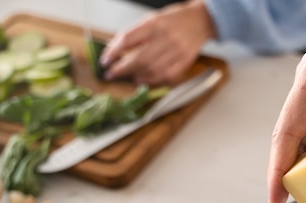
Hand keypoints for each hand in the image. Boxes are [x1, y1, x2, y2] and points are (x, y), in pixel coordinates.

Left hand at [100, 0, 214, 85]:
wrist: (200, 21)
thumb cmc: (174, 20)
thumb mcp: (151, 19)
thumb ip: (134, 34)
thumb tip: (114, 49)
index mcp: (154, 24)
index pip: (128, 40)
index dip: (113, 52)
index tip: (105, 60)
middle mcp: (166, 38)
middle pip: (139, 59)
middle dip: (122, 69)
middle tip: (111, 74)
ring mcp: (177, 51)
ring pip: (152, 70)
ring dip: (136, 76)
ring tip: (129, 77)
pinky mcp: (185, 62)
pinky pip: (166, 77)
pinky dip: (153, 81)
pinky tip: (144, 79)